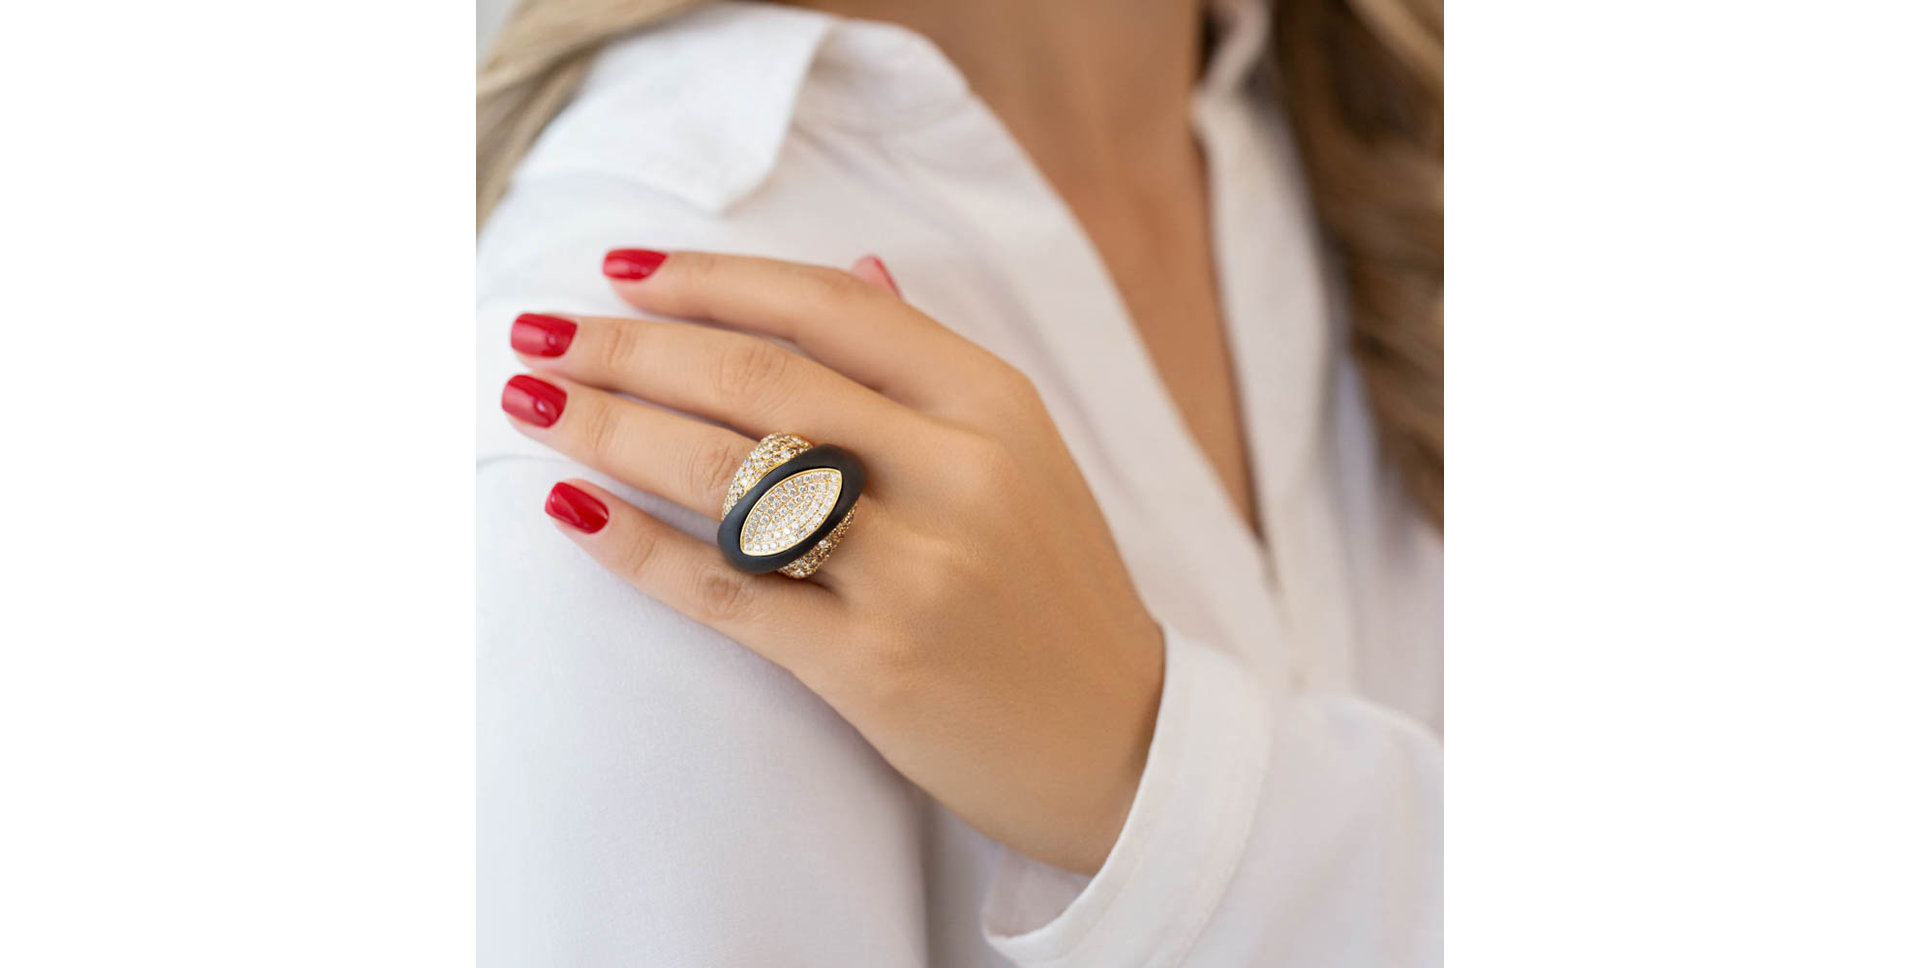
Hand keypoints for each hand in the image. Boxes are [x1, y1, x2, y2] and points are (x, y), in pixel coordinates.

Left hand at [501, 250, 1164, 873]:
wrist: (1122, 746)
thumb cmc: (1054, 591)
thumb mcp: (1025, 454)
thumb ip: (932, 365)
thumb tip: (859, 266)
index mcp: (994, 404)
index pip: (826, 308)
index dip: (709, 280)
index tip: (618, 270)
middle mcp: (958, 473)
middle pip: (757, 379)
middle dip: (626, 347)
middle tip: (535, 331)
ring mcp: (917, 571)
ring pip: (729, 476)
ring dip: (609, 430)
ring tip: (530, 404)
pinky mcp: (875, 665)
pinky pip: (726, 592)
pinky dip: (636, 548)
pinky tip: (570, 514)